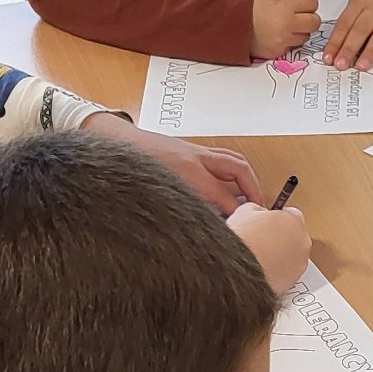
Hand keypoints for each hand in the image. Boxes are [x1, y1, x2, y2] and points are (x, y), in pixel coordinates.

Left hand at [100, 120, 261, 216]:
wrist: (111, 141)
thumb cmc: (129, 173)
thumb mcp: (158, 200)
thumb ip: (185, 213)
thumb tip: (205, 228)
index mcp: (189, 174)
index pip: (226, 199)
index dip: (240, 216)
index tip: (246, 230)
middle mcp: (195, 159)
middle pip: (238, 171)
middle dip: (253, 191)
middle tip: (260, 210)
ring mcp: (193, 150)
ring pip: (232, 160)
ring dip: (246, 177)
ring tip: (251, 196)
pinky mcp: (188, 148)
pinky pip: (219, 157)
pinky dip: (230, 170)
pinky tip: (227, 185)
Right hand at [227, 202, 310, 292]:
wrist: (238, 269)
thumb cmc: (243, 240)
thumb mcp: (244, 212)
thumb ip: (256, 210)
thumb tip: (255, 213)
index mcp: (295, 221)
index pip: (291, 214)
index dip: (276, 218)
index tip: (267, 222)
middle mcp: (303, 242)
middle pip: (294, 236)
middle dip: (280, 238)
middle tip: (261, 240)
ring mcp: (299, 264)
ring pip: (292, 257)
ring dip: (280, 256)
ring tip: (259, 257)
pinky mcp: (292, 282)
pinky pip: (286, 274)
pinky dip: (277, 272)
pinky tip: (261, 270)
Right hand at [250, 0, 322, 60]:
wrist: (231, 24)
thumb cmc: (252, 7)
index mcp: (284, 4)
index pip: (312, 2)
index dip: (308, 2)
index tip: (301, 2)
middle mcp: (286, 23)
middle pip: (314, 21)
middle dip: (309, 17)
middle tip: (298, 15)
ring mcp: (283, 39)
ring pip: (306, 36)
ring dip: (300, 30)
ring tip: (286, 25)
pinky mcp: (279, 51)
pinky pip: (294, 46)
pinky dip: (290, 40)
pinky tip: (280, 34)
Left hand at [326, 0, 372, 68]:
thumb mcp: (357, 1)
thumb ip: (348, 22)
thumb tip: (336, 49)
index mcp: (359, 1)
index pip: (344, 24)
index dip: (335, 42)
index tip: (328, 58)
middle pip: (360, 29)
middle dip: (349, 48)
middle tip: (341, 65)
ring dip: (370, 51)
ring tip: (361, 66)